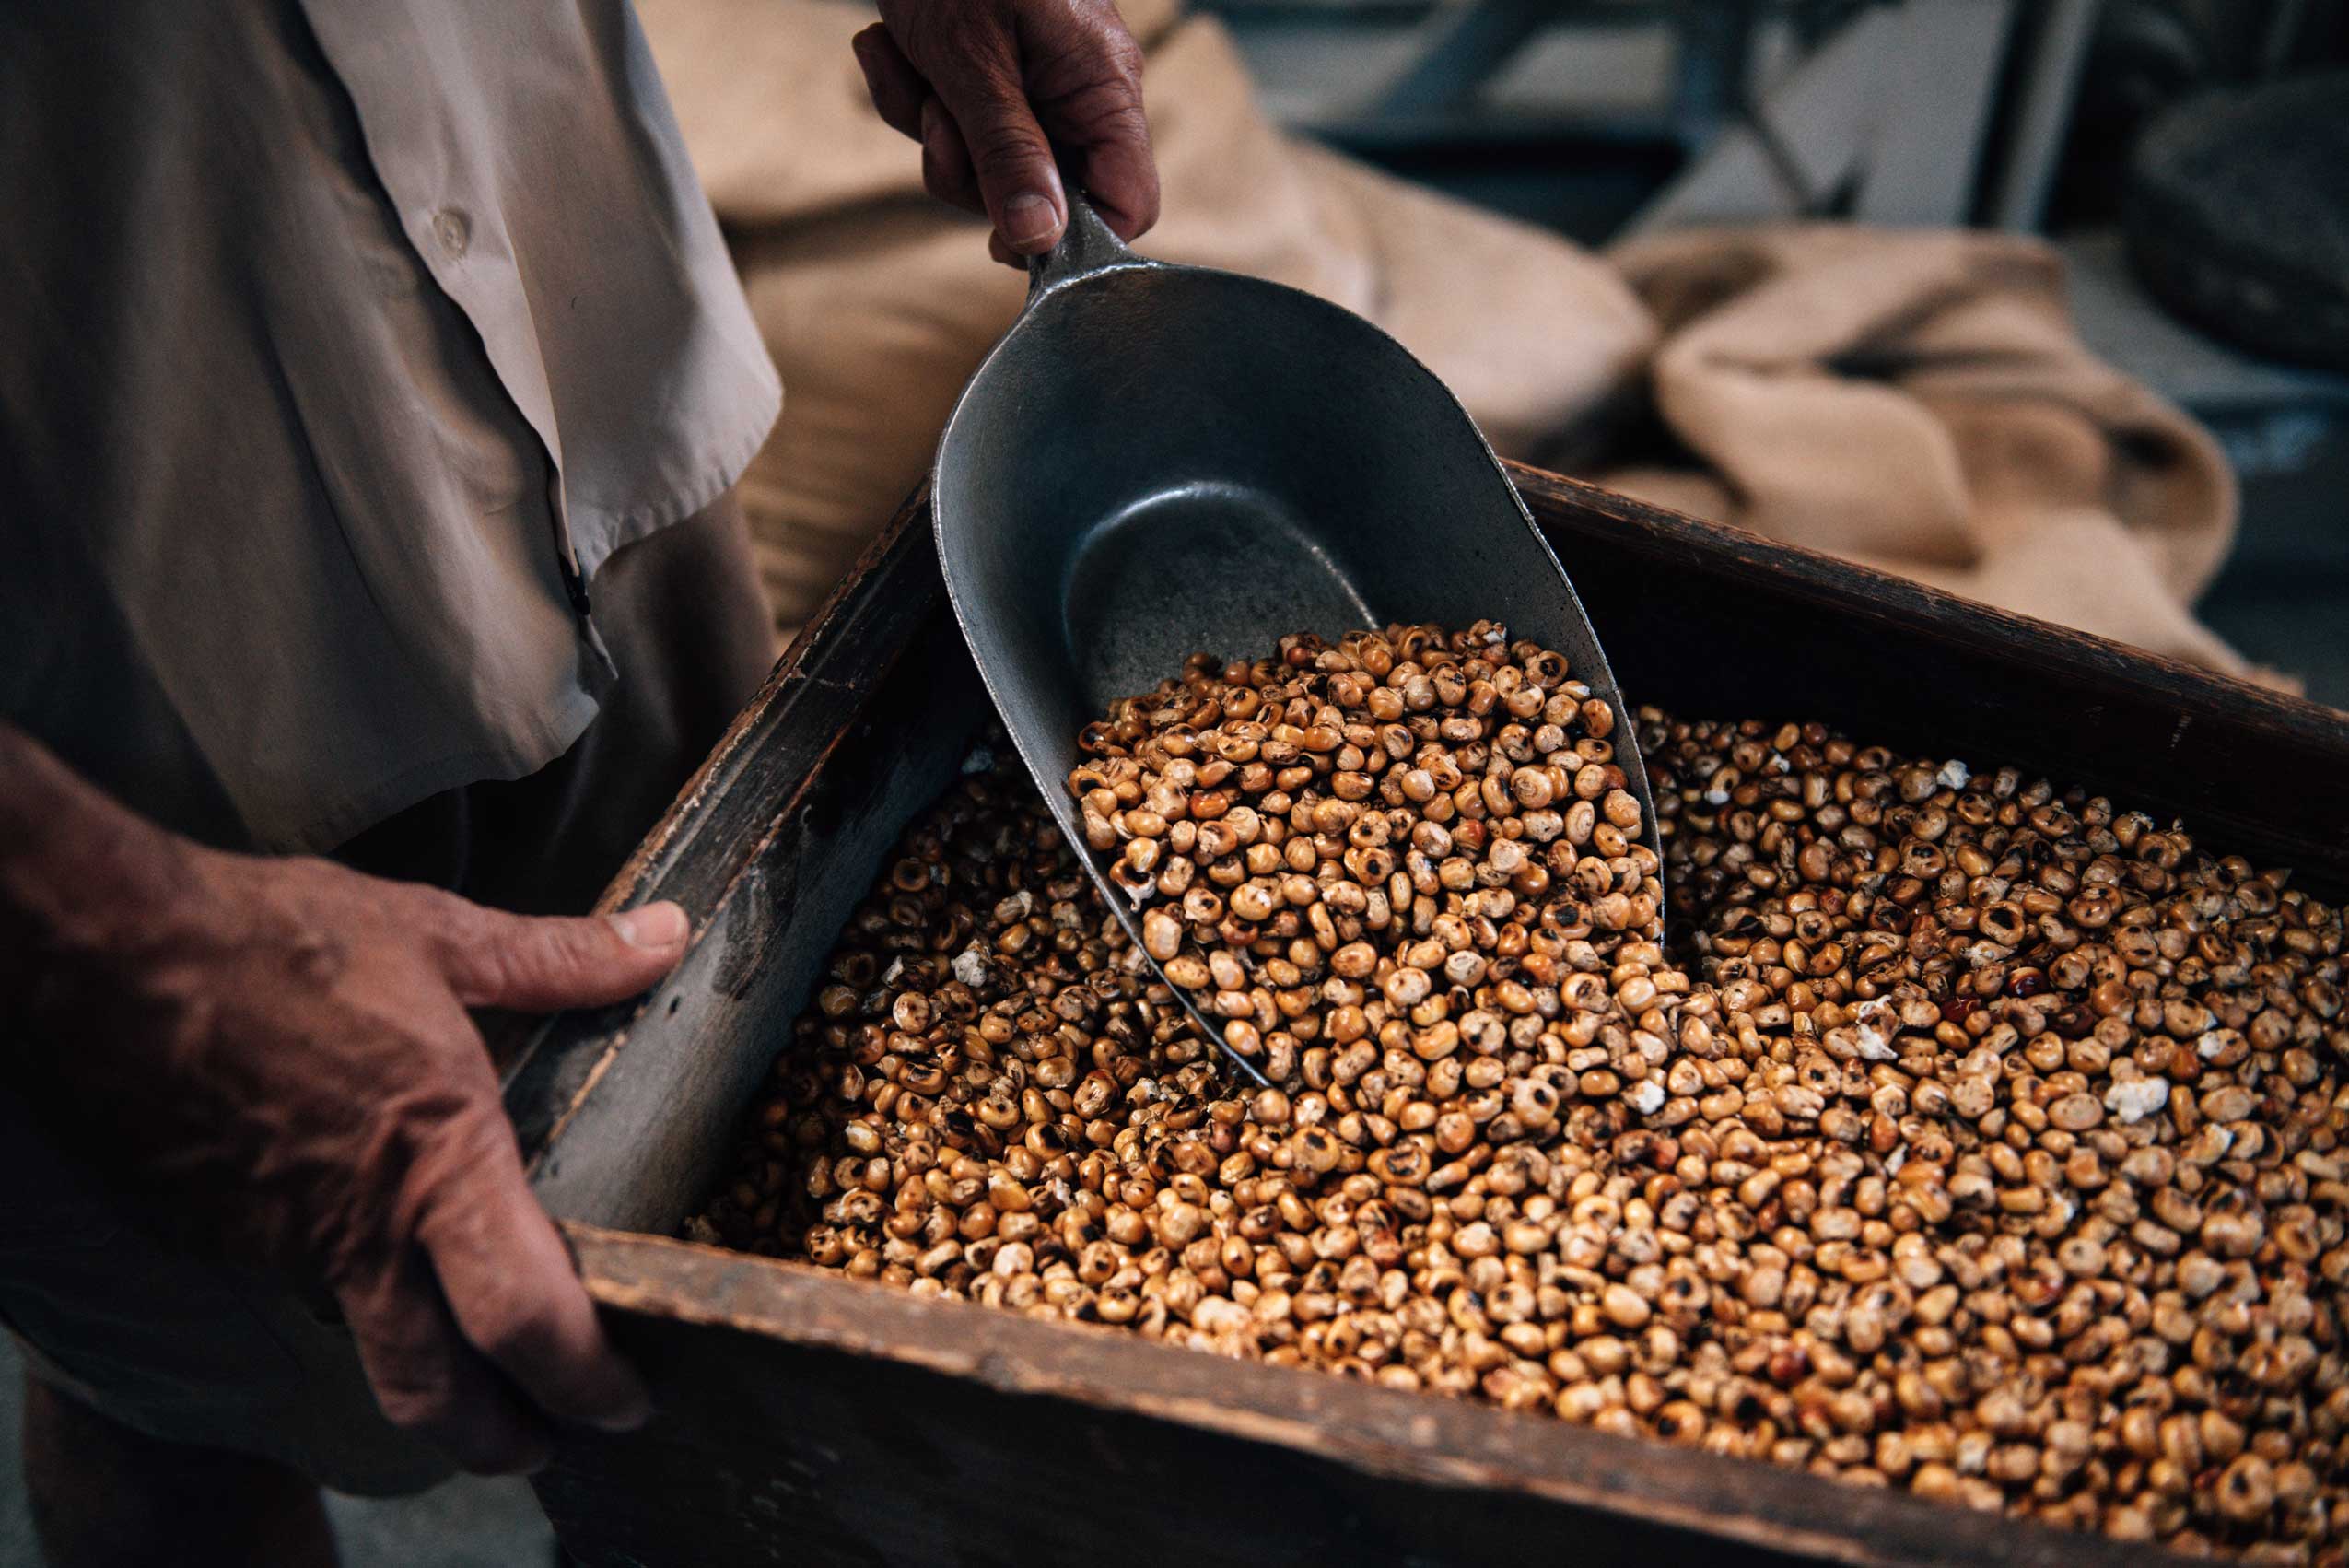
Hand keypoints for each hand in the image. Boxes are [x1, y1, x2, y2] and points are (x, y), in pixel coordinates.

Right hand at [1, 729, 684, 1474]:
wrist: (94, 953)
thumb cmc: (269, 940)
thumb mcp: (434, 935)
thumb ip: (559, 957)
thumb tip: (665, 938)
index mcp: (436, 1165)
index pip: (525, 1320)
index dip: (584, 1380)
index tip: (626, 1398)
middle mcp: (354, 1232)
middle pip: (434, 1394)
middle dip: (498, 1438)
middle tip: (545, 1440)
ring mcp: (271, 1246)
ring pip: (361, 1333)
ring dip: (422, 1357)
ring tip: (466, 1338)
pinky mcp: (206, 1237)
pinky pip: (289, 1279)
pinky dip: (333, 1278)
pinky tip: (350, 1229)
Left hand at [853, 0, 1159, 266]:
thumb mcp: (973, 62)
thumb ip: (1008, 154)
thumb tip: (1038, 241)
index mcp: (1102, 88)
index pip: (1126, 203)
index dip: (1072, 237)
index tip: (1003, 238)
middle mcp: (1077, 92)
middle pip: (1042, 194)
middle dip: (968, 169)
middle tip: (937, 118)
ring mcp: (1032, 81)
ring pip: (982, 161)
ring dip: (924, 121)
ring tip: (907, 58)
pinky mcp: (987, 71)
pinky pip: (951, 121)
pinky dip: (909, 88)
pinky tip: (893, 46)